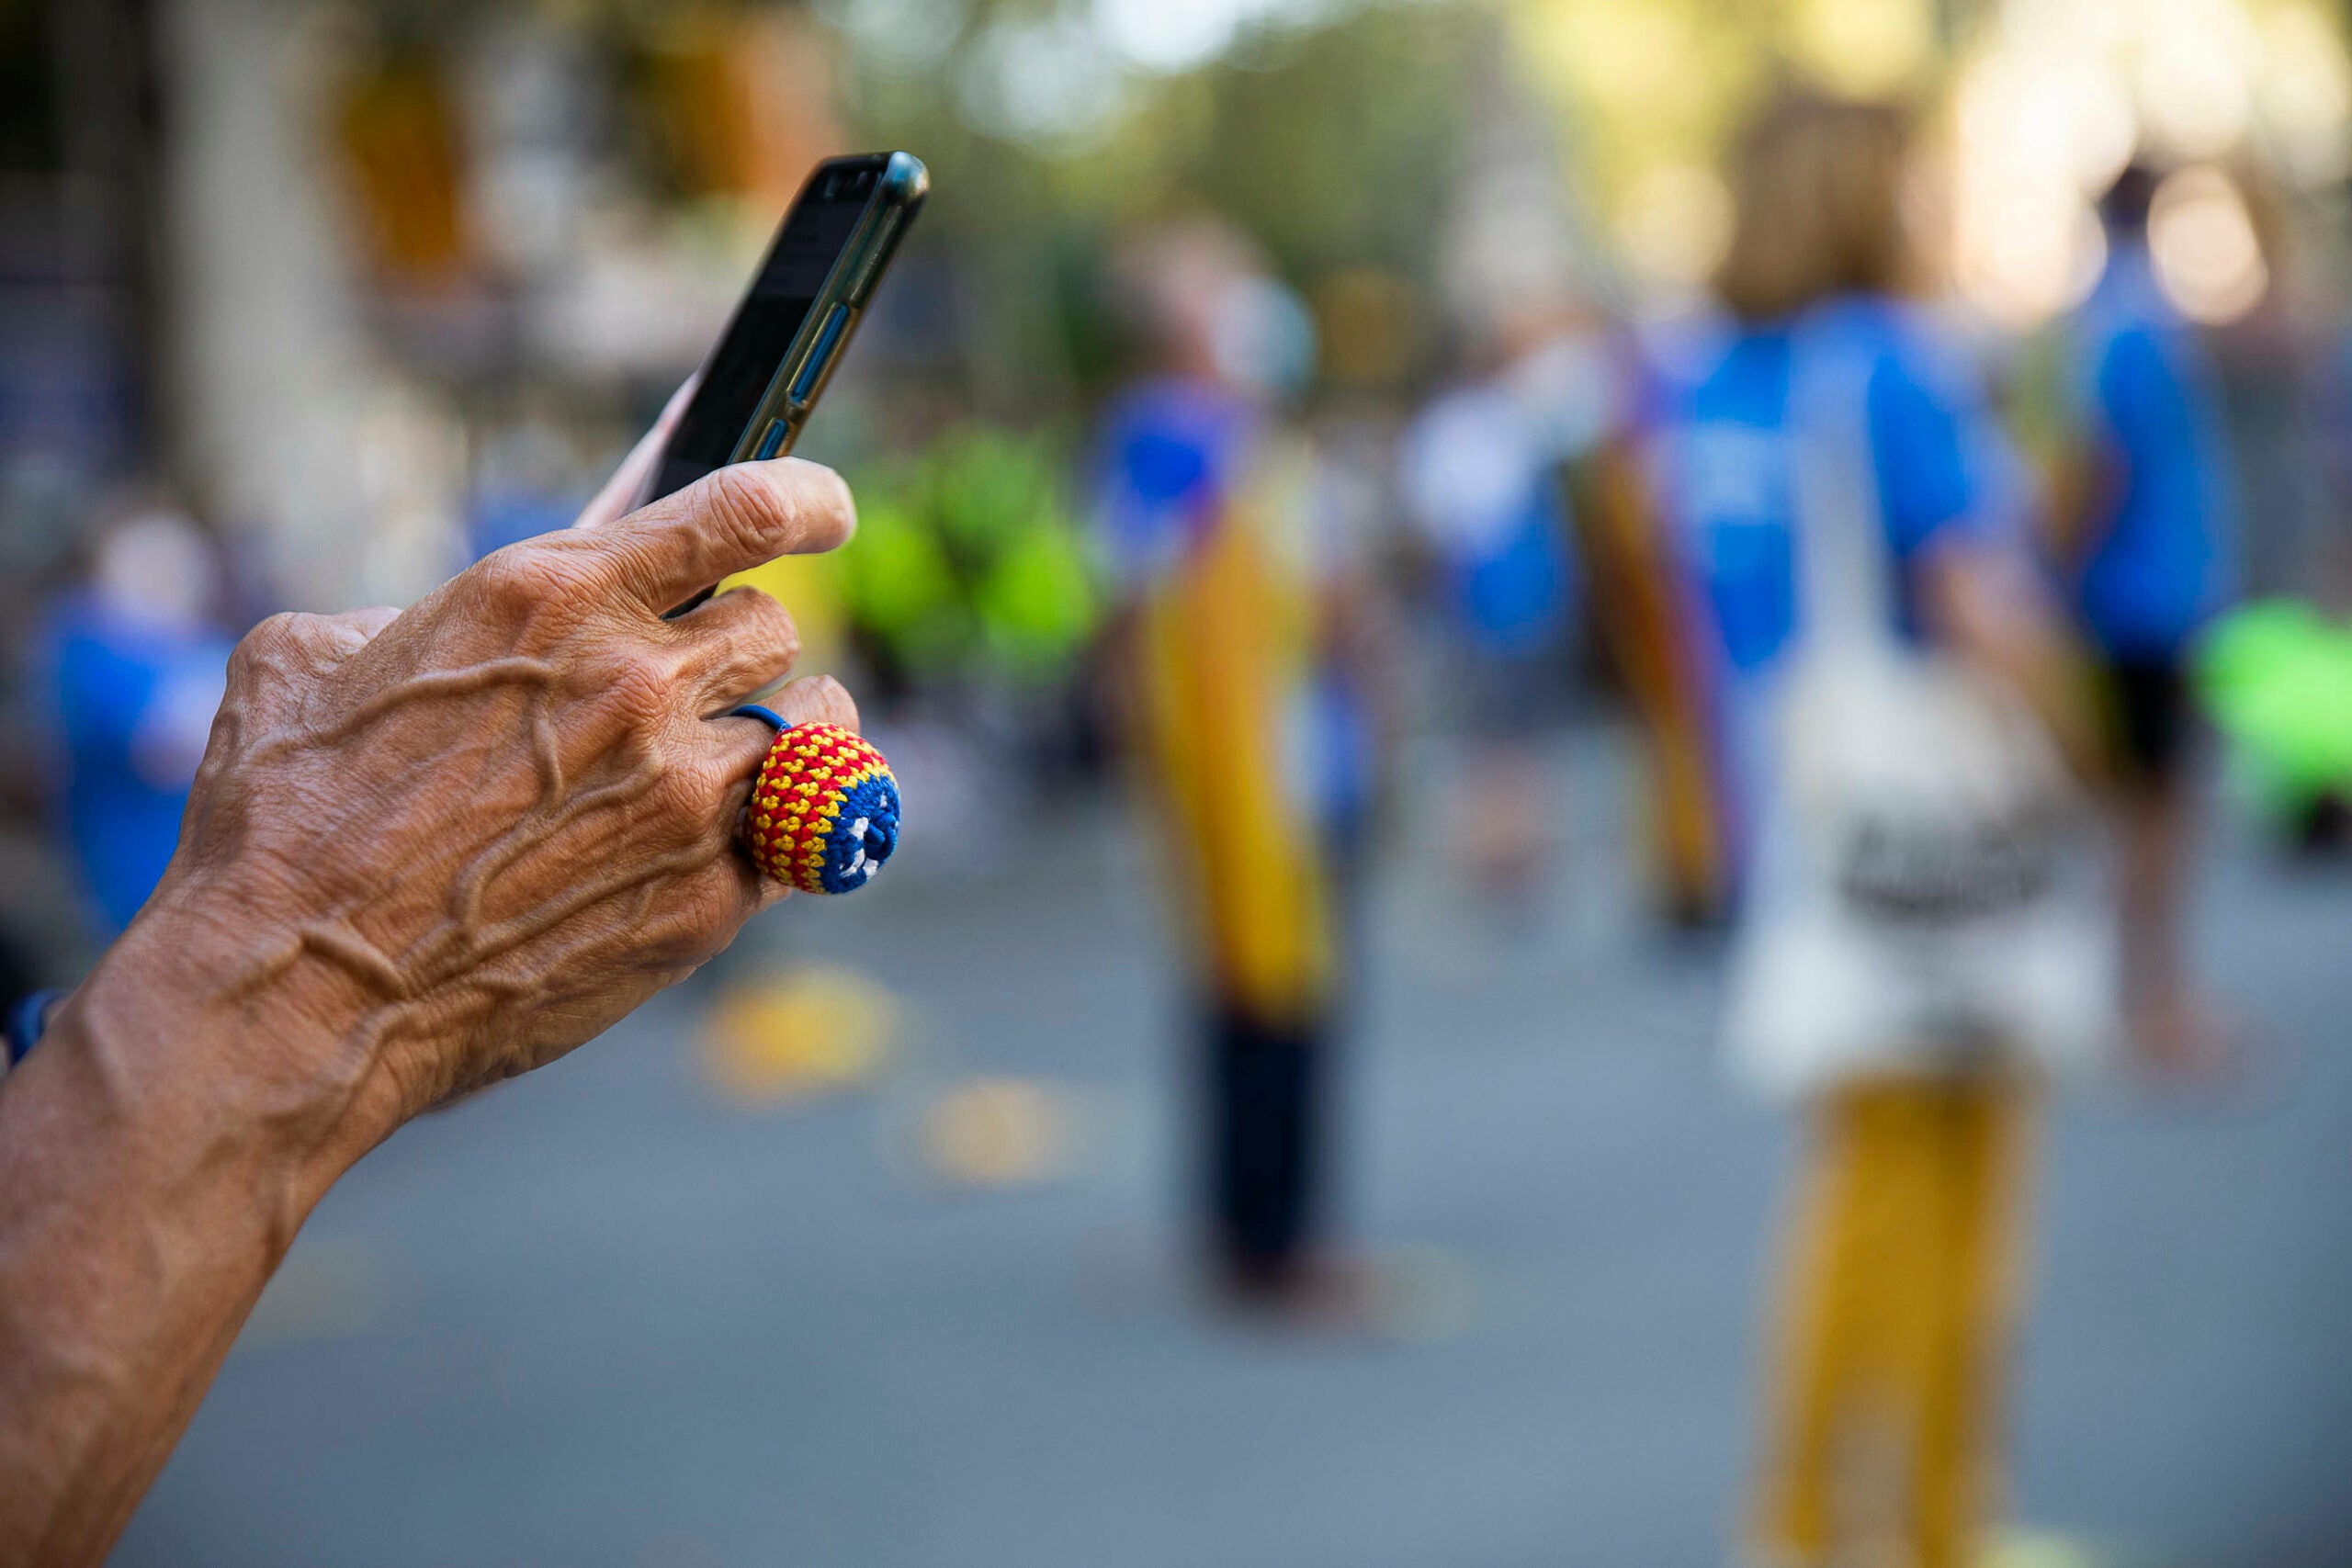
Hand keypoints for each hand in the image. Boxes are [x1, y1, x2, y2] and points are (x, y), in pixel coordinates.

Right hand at [152, 451, 856, 1137]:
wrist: (302, 994)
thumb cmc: (285, 828)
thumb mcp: (316, 663)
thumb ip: (417, 616)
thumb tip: (458, 620)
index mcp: (550, 597)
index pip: (741, 511)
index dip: (804, 501)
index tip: (827, 510)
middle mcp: (636, 682)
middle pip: (773, 628)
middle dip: (737, 648)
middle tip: (694, 685)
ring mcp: (684, 795)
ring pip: (818, 725)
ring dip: (782, 736)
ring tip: (731, 760)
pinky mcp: (709, 899)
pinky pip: (806, 834)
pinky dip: (783, 828)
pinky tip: (734, 839)